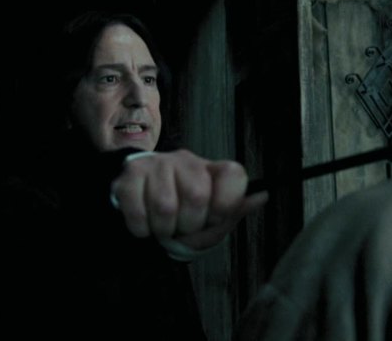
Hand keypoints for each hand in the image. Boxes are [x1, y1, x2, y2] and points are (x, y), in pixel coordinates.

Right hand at [110, 149, 268, 250]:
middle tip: (182, 228)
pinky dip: (142, 230)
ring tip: (163, 228)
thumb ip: (234, 210)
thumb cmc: (180, 213)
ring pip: (165, 207)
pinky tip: (145, 224)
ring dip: (164, 231)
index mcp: (211, 170)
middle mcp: (186, 160)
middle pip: (197, 196)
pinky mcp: (129, 176)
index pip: (234, 175)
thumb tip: (262, 195)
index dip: (227, 204)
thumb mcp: (210, 218)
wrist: (137, 201)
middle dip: (190, 226)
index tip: (215, 218)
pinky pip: (138, 213)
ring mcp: (156, 165)